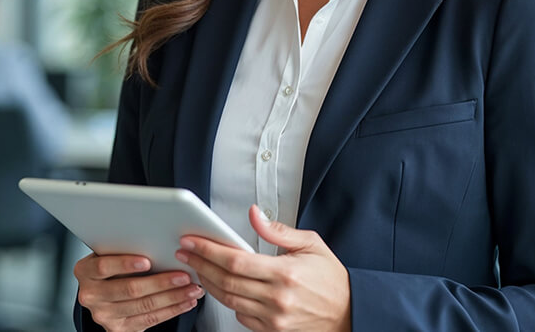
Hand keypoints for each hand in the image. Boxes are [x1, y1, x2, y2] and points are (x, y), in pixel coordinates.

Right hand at [73, 252, 202, 331]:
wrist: (103, 295)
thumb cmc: (111, 269)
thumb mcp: (109, 256)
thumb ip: (124, 250)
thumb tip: (158, 242)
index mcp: (85, 271)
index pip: (103, 267)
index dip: (125, 264)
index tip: (147, 261)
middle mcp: (90, 295)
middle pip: (129, 289)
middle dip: (160, 282)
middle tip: (183, 276)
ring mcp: (104, 315)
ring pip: (143, 306)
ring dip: (172, 297)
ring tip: (192, 289)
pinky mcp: (118, 329)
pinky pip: (149, 320)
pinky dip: (171, 310)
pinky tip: (185, 302)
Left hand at [180, 206, 351, 331]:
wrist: (349, 312)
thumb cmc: (331, 279)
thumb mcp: (311, 245)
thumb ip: (278, 231)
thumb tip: (254, 214)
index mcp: (285, 274)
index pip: (235, 261)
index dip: (208, 250)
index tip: (192, 242)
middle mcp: (277, 298)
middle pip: (225, 281)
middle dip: (200, 265)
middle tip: (186, 253)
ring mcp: (273, 318)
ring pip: (228, 300)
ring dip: (209, 283)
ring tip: (199, 268)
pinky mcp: (271, 331)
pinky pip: (240, 316)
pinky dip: (228, 301)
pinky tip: (223, 287)